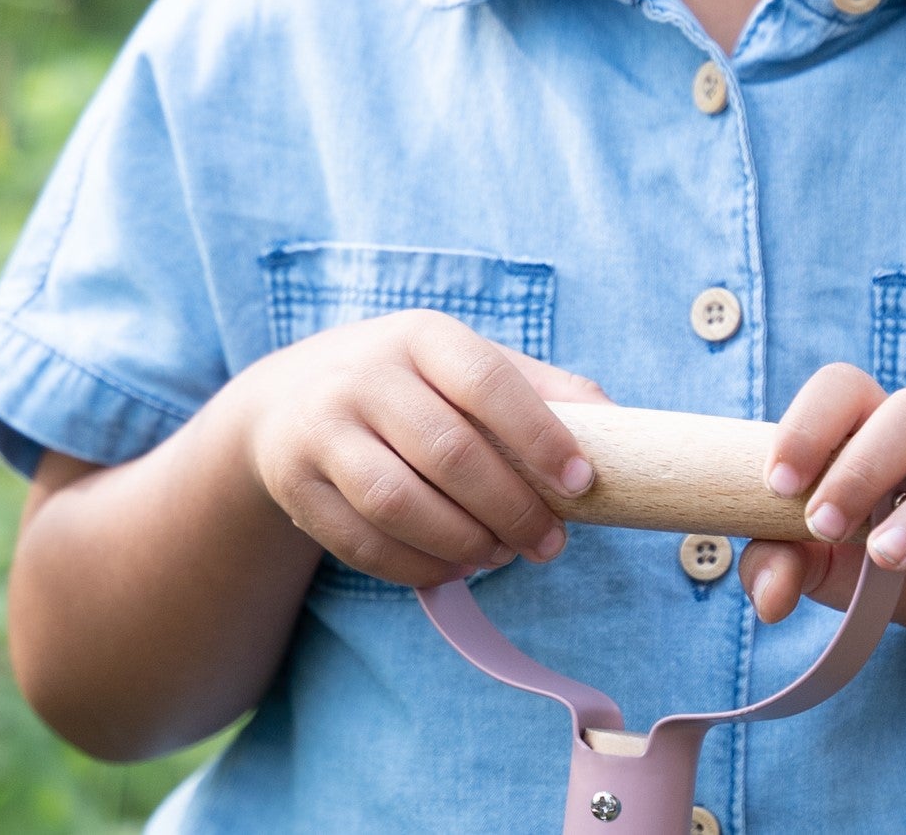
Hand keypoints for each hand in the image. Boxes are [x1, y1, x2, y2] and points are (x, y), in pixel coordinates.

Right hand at [238, 308, 612, 586]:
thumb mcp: (466, 363)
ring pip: (398, 502)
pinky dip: (415, 565)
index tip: (581, 482)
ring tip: (502, 555)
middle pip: (448, 452)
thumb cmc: (409, 383)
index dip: (539, 435)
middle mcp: (365, 376)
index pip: (487, 382)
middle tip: (550, 542)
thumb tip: (617, 422)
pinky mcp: (294, 484)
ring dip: (462, 542)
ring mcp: (322, 429)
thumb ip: (540, 389)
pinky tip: (453, 569)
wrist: (288, 397)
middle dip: (510, 508)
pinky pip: (360, 540)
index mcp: (422, 336)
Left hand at [738, 363, 905, 670]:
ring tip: (887, 557)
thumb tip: (768, 595)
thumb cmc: (884, 568)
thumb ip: (781, 566)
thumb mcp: (826, 571)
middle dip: (861, 465)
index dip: (809, 423)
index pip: (845, 387)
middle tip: (822, 525)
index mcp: (875, 431)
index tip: (776, 483)